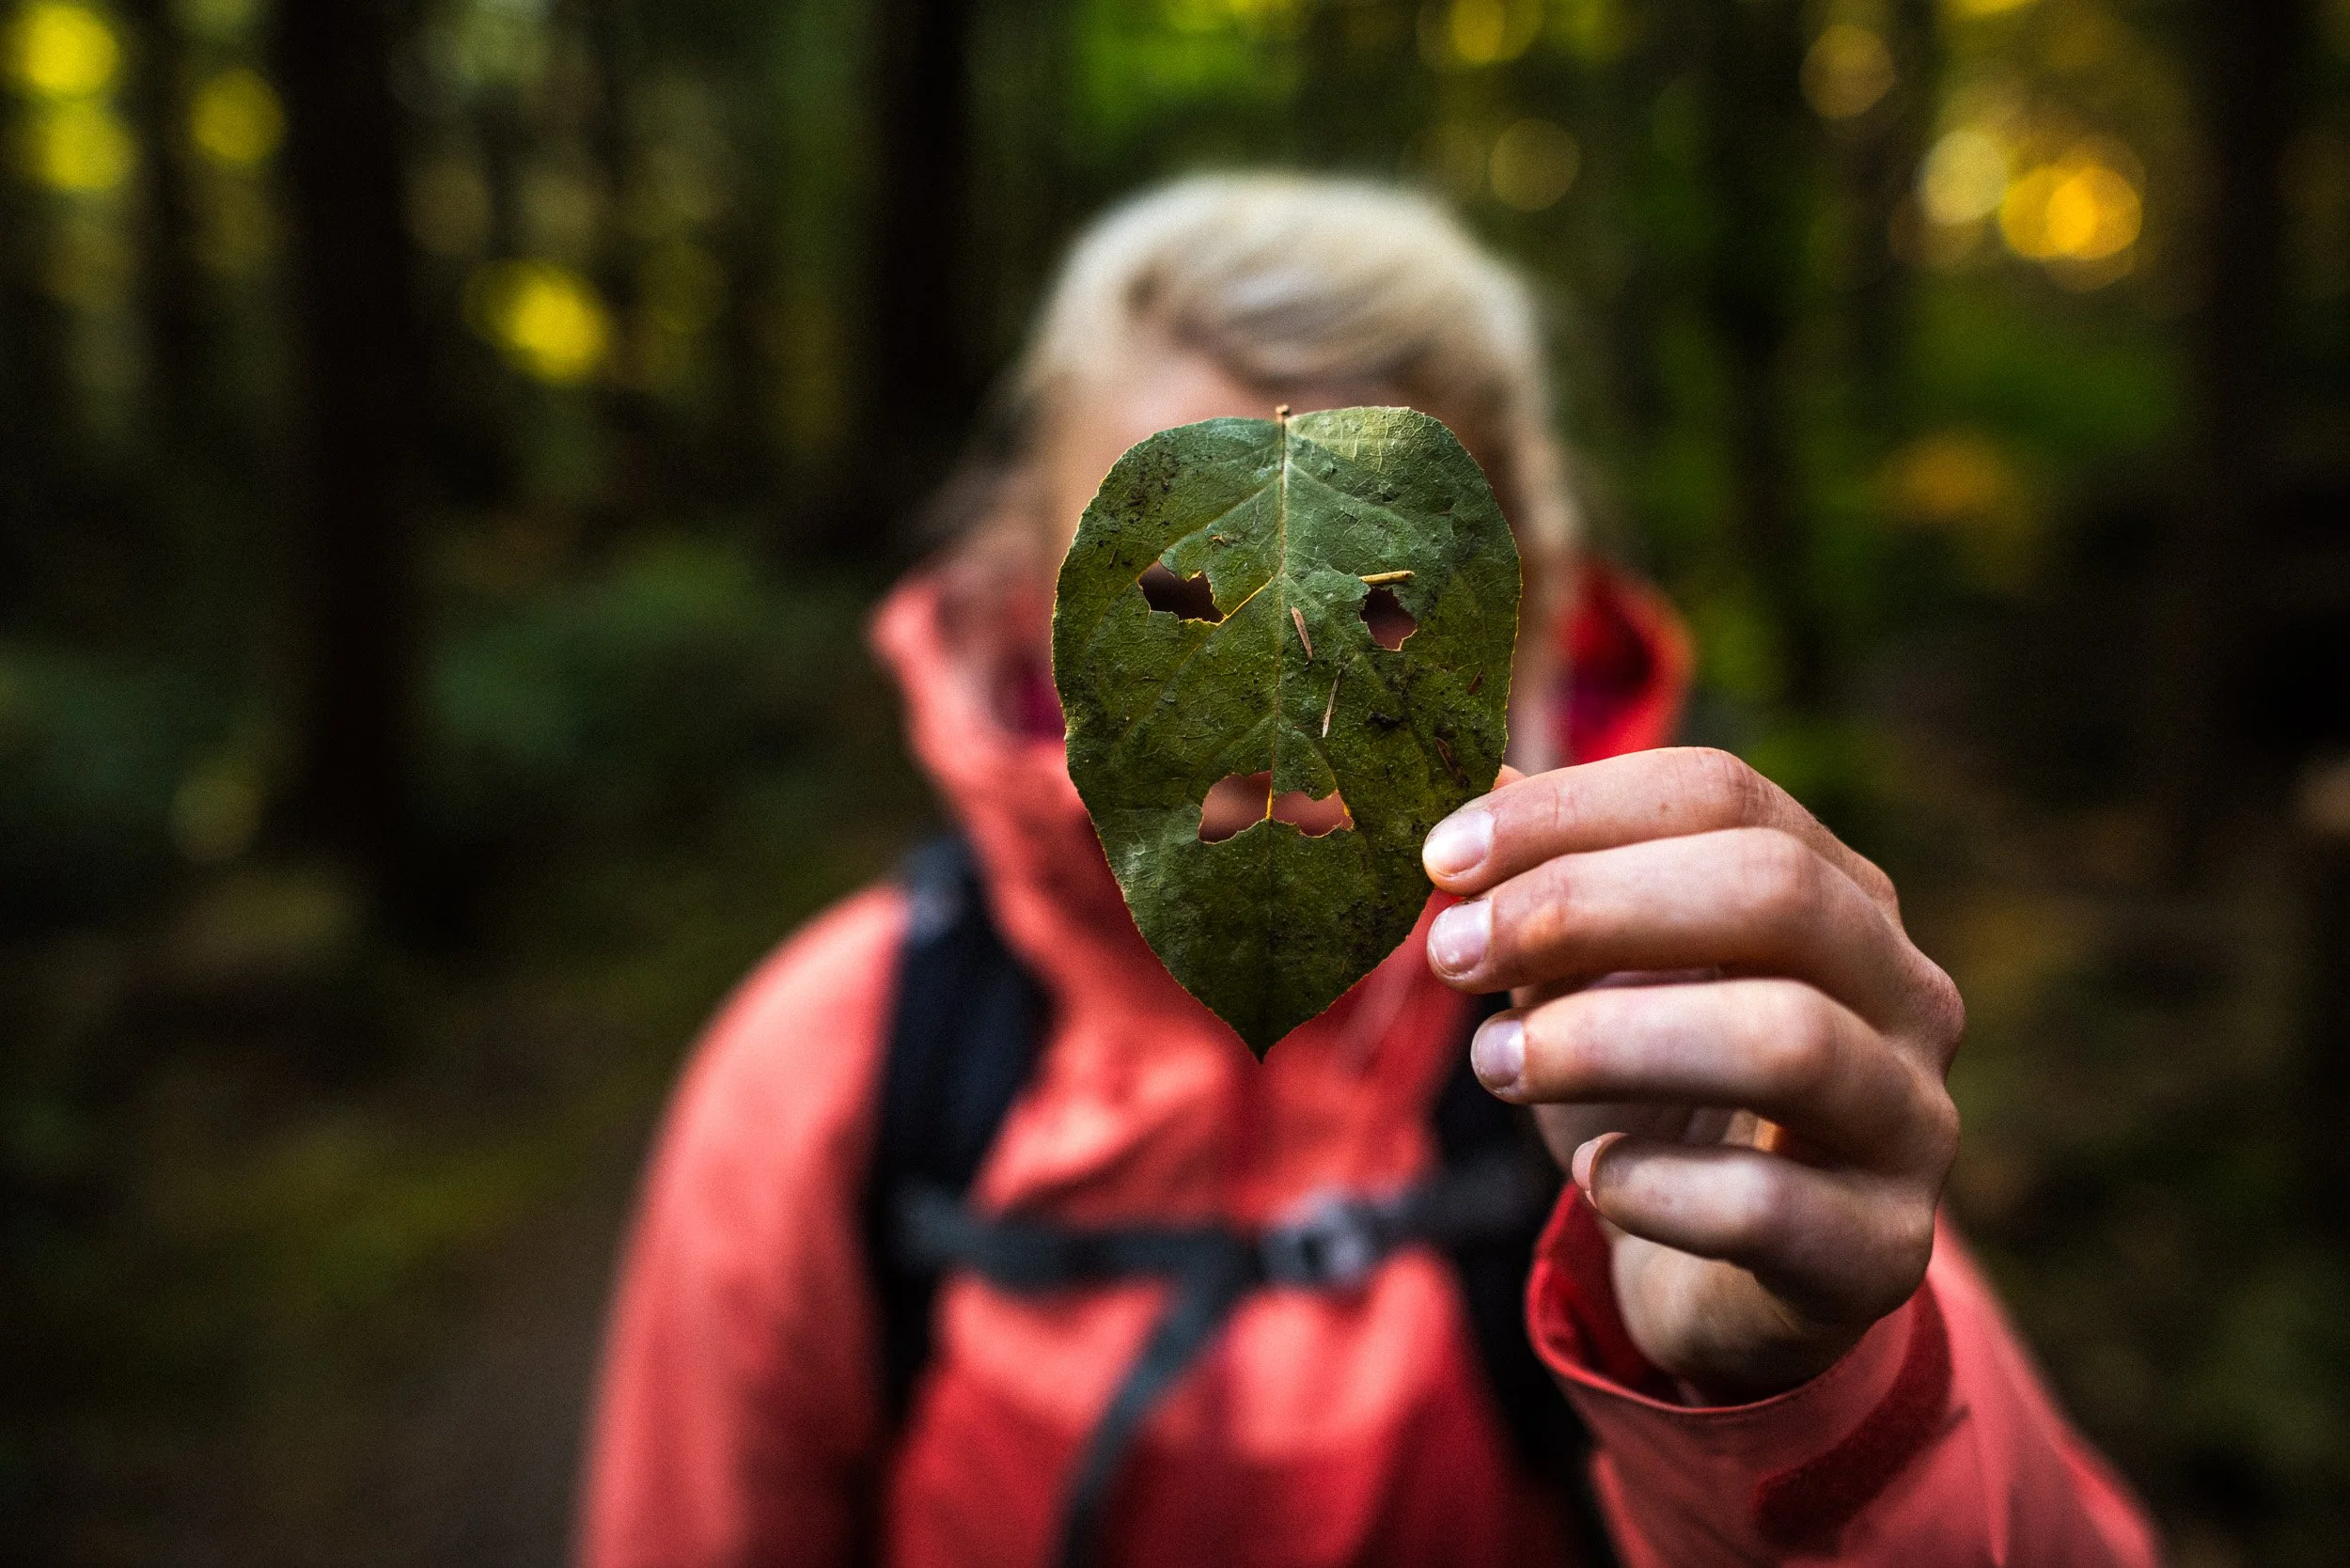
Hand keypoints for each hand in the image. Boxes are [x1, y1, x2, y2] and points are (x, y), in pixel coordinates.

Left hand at [1420, 749, 1963, 1403]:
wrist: (1721, 1283)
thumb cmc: (1651, 1100)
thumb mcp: (1584, 979)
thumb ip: (1536, 881)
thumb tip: (1446, 778)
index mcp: (1837, 891)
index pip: (1722, 792)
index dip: (1572, 810)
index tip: (1443, 858)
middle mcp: (1904, 989)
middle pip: (1774, 889)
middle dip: (1588, 906)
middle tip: (1454, 953)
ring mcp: (1911, 1122)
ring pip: (1786, 1040)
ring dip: (1604, 1040)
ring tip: (1496, 1064)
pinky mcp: (1881, 1252)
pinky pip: (1765, 1205)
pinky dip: (1650, 1184)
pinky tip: (1596, 1177)